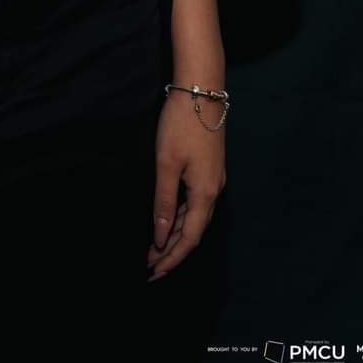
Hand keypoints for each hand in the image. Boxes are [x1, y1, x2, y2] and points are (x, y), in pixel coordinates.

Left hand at [146, 89, 225, 279]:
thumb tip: (160, 237)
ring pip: (195, 218)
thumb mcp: (166, 164)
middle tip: (148, 266)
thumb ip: (164, 201)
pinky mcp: (210, 169)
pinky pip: (195, 203)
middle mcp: (214, 191)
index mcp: (205, 194)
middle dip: (171, 251)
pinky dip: (180, 217)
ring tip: (154, 248)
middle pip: (193, 231)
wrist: (201, 90)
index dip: (171, 258)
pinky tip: (167, 219)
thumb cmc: (181, 125)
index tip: (152, 273)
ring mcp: (214, 179)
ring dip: (175, 234)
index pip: (188, 239)